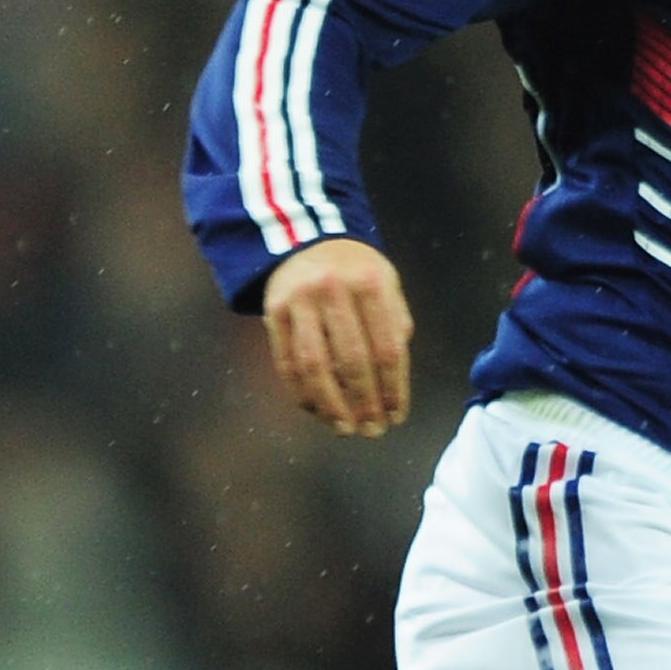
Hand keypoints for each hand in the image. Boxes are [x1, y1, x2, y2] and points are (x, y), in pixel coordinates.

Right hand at [262, 237, 412, 434]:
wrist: (304, 239)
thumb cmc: (354, 272)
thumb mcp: (386, 284)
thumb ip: (395, 327)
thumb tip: (392, 387)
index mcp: (371, 282)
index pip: (388, 349)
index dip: (393, 389)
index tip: (396, 416)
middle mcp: (334, 288)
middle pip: (352, 360)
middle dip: (364, 403)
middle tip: (372, 430)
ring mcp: (300, 300)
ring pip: (314, 366)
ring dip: (331, 405)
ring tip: (344, 428)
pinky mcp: (274, 311)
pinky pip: (287, 362)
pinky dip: (302, 393)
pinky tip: (318, 410)